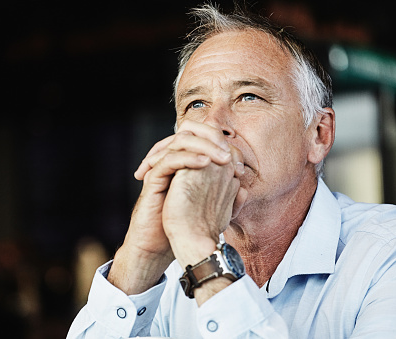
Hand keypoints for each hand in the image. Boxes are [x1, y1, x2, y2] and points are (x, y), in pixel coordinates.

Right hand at [108, 121, 233, 293]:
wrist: (158, 245)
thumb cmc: (182, 228)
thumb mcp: (208, 209)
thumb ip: (223, 196)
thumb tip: (243, 189)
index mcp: (183, 165)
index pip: (201, 140)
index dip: (221, 145)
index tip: (239, 164)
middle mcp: (171, 162)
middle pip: (190, 133)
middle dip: (213, 139)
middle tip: (229, 153)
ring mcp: (161, 169)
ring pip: (180, 141)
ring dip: (204, 145)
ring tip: (222, 157)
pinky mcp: (153, 179)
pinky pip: (169, 160)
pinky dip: (188, 157)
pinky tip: (205, 162)